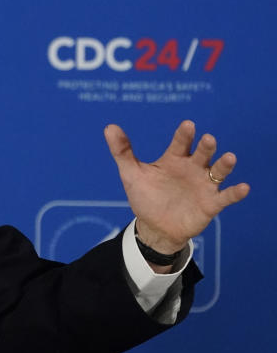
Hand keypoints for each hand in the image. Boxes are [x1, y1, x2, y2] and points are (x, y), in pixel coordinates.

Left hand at [104, 121, 248, 257]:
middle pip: (202, 153)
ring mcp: (203, 185)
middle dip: (206, 146)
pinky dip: (235, 192)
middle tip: (208, 139)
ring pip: (218, 171)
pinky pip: (226, 197)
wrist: (154, 227)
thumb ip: (122, 151)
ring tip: (229, 157)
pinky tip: (243, 187)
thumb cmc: (145, 196)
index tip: (188, 125)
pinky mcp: (211, 204)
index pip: (181, 143)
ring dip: (224, 165)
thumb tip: (109, 127)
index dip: (185, 134)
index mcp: (174, 159)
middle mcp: (192, 168)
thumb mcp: (131, 174)